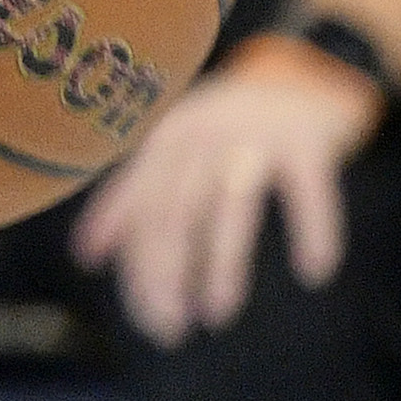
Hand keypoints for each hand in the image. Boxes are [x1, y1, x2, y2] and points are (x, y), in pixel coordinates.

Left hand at [68, 49, 381, 342]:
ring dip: (220, 263)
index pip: (138, 204)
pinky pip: (308, 192)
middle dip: (164, 272)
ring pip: (229, 205)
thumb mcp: (174, 148)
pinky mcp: (306, 144)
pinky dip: (313, 230)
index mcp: (165, 137)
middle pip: (173, 209)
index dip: (134, 259)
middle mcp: (201, 132)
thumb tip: (86, 256)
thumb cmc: (228, 125)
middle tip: (167, 328)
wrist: (303, 72)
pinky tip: (313, 272)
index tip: (139, 313)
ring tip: (215, 315)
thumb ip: (135, 195)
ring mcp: (253, 136)